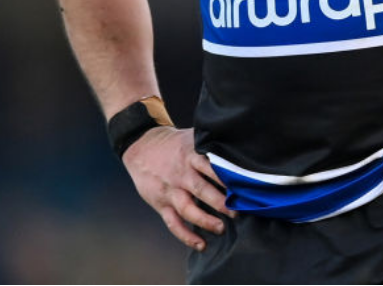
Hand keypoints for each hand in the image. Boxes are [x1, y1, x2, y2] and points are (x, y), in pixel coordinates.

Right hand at [123, 126, 235, 250]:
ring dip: (205, 220)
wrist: (140, 146)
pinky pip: (173, 223)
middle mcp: (180, 174)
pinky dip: (186, 236)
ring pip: (187, 209)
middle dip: (220, 203)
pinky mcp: (161, 204)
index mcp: (189, 156)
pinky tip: (201, 244)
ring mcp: (170, 191)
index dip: (225, 178)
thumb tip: (238, 149)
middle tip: (236, 212)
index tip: (241, 188)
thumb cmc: (172, 144)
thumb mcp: (190, 138)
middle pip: (201, 189)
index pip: (209, 167)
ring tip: (221, 228)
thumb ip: (210, 144)